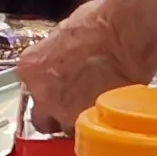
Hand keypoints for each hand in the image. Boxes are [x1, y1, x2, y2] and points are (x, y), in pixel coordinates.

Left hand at [19, 0, 156, 130]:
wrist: (125, 36)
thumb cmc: (100, 26)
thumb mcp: (65, 34)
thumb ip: (56, 55)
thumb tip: (65, 59)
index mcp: (31, 68)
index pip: (31, 86)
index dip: (47, 86)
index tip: (57, 84)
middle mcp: (42, 94)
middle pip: (41, 116)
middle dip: (53, 113)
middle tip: (71, 103)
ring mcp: (65, 112)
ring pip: (66, 127)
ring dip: (75, 120)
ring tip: (93, 107)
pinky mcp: (89, 122)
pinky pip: (90, 129)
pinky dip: (96, 123)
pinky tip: (107, 109)